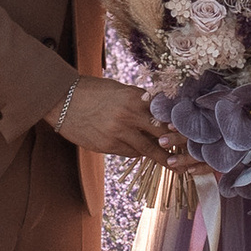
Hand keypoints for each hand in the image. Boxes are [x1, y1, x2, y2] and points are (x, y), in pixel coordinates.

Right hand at [52, 75, 185, 164]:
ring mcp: (118, 133)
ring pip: (148, 149)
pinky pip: (131, 153)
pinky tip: (145, 153)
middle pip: (162, 133)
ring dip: (161, 155)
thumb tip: (159, 107)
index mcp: (134, 97)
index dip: (178, 122)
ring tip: (175, 162)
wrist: (61, 100)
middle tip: (190, 150)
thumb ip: (138, 99)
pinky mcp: (107, 146)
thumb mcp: (118, 88)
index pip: (164, 112)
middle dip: (176, 142)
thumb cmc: (91, 90)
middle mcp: (129, 116)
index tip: (190, 129)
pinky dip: (139, 152)